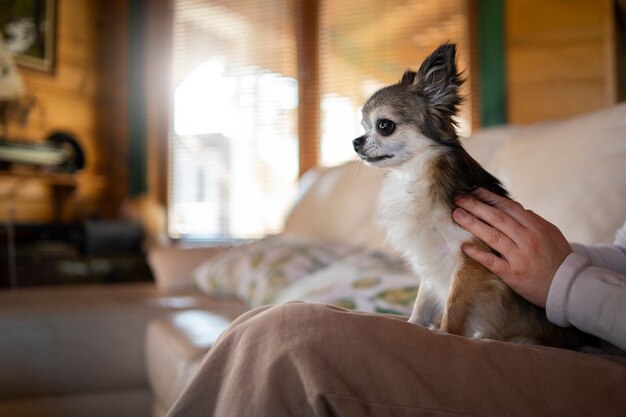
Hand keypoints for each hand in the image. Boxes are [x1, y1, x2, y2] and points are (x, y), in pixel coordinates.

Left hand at [452, 188, 571, 307]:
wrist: (569, 286)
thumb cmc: (559, 258)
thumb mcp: (551, 233)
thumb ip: (533, 220)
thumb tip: (515, 208)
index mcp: (536, 227)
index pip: (508, 207)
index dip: (489, 197)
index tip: (474, 191)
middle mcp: (527, 239)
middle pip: (497, 218)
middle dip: (475, 206)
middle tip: (458, 199)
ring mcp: (519, 256)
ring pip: (492, 235)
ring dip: (472, 223)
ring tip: (457, 215)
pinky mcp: (513, 274)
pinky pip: (491, 261)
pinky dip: (477, 253)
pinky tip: (464, 247)